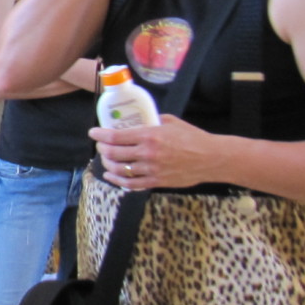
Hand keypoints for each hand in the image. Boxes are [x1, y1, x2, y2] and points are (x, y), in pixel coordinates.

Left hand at [88, 115, 220, 191]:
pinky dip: (117, 181)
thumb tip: (138, 120)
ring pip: (119, 170)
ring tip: (105, 159)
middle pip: (114, 154)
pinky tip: (111, 176)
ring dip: (107, 164)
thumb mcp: (171, 122)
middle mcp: (148, 153)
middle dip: (102, 149)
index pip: (116, 136)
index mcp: (150, 136)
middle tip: (101, 145)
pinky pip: (131, 184)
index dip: (100, 135)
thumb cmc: (193, 138)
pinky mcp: (156, 182)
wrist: (212, 158)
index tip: (93, 132)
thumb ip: (152, 120)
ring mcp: (151, 170)